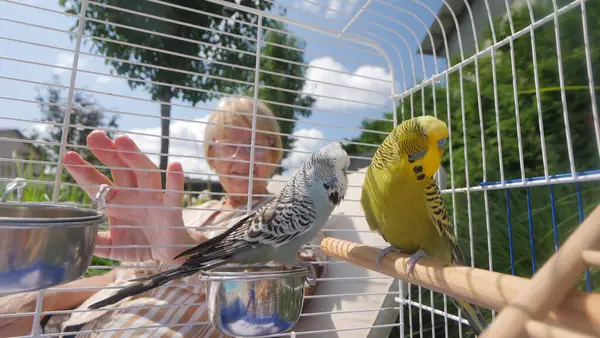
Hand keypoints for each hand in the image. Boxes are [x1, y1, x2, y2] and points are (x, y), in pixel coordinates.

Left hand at [63, 130, 195, 263]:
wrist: (170, 255)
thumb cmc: (143, 244)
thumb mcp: (114, 246)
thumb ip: (97, 242)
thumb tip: (75, 239)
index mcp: (119, 202)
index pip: (99, 183)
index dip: (84, 171)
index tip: (68, 156)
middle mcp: (136, 195)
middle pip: (122, 169)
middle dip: (108, 152)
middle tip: (94, 136)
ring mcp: (154, 199)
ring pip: (145, 174)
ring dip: (134, 157)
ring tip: (122, 141)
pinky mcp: (171, 210)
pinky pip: (174, 194)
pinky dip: (175, 181)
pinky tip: (175, 166)